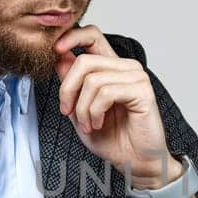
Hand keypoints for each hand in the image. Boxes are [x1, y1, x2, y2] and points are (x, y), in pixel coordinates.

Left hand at [54, 26, 178, 187]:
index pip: (92, 35)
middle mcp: (126, 68)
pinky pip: (106, 92)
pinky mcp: (143, 91)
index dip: (71, 37)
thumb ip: (71, 84)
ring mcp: (136, 77)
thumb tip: (59, 58)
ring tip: (88, 124)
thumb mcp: (80, 109)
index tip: (55, 50)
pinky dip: (94, 112)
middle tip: (67, 111)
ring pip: (92, 80)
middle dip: (67, 89)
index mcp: (111, 67)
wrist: (134, 162)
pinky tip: (98, 124)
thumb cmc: (112, 138)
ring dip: (82, 108)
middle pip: (84, 60)